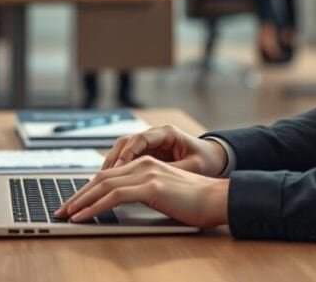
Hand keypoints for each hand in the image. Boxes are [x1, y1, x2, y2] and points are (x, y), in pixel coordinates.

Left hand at [55, 156, 229, 227]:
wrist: (217, 199)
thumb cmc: (195, 202)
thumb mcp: (163, 194)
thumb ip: (143, 193)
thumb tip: (121, 205)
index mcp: (146, 163)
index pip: (109, 175)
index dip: (88, 189)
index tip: (73, 203)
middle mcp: (144, 164)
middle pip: (101, 177)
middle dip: (78, 194)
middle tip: (61, 209)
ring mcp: (147, 173)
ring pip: (103, 185)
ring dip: (81, 201)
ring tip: (67, 214)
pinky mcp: (151, 186)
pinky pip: (114, 196)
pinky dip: (95, 206)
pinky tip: (84, 216)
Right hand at [100, 125, 228, 175]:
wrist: (214, 157)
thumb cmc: (207, 159)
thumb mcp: (194, 166)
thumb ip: (174, 170)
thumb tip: (155, 179)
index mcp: (167, 133)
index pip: (140, 139)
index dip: (127, 154)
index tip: (119, 168)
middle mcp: (155, 135)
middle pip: (125, 143)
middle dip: (113, 160)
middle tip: (103, 178)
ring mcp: (149, 144)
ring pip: (122, 150)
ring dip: (111, 165)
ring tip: (101, 181)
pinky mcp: (147, 154)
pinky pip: (126, 159)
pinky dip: (117, 169)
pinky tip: (110, 182)